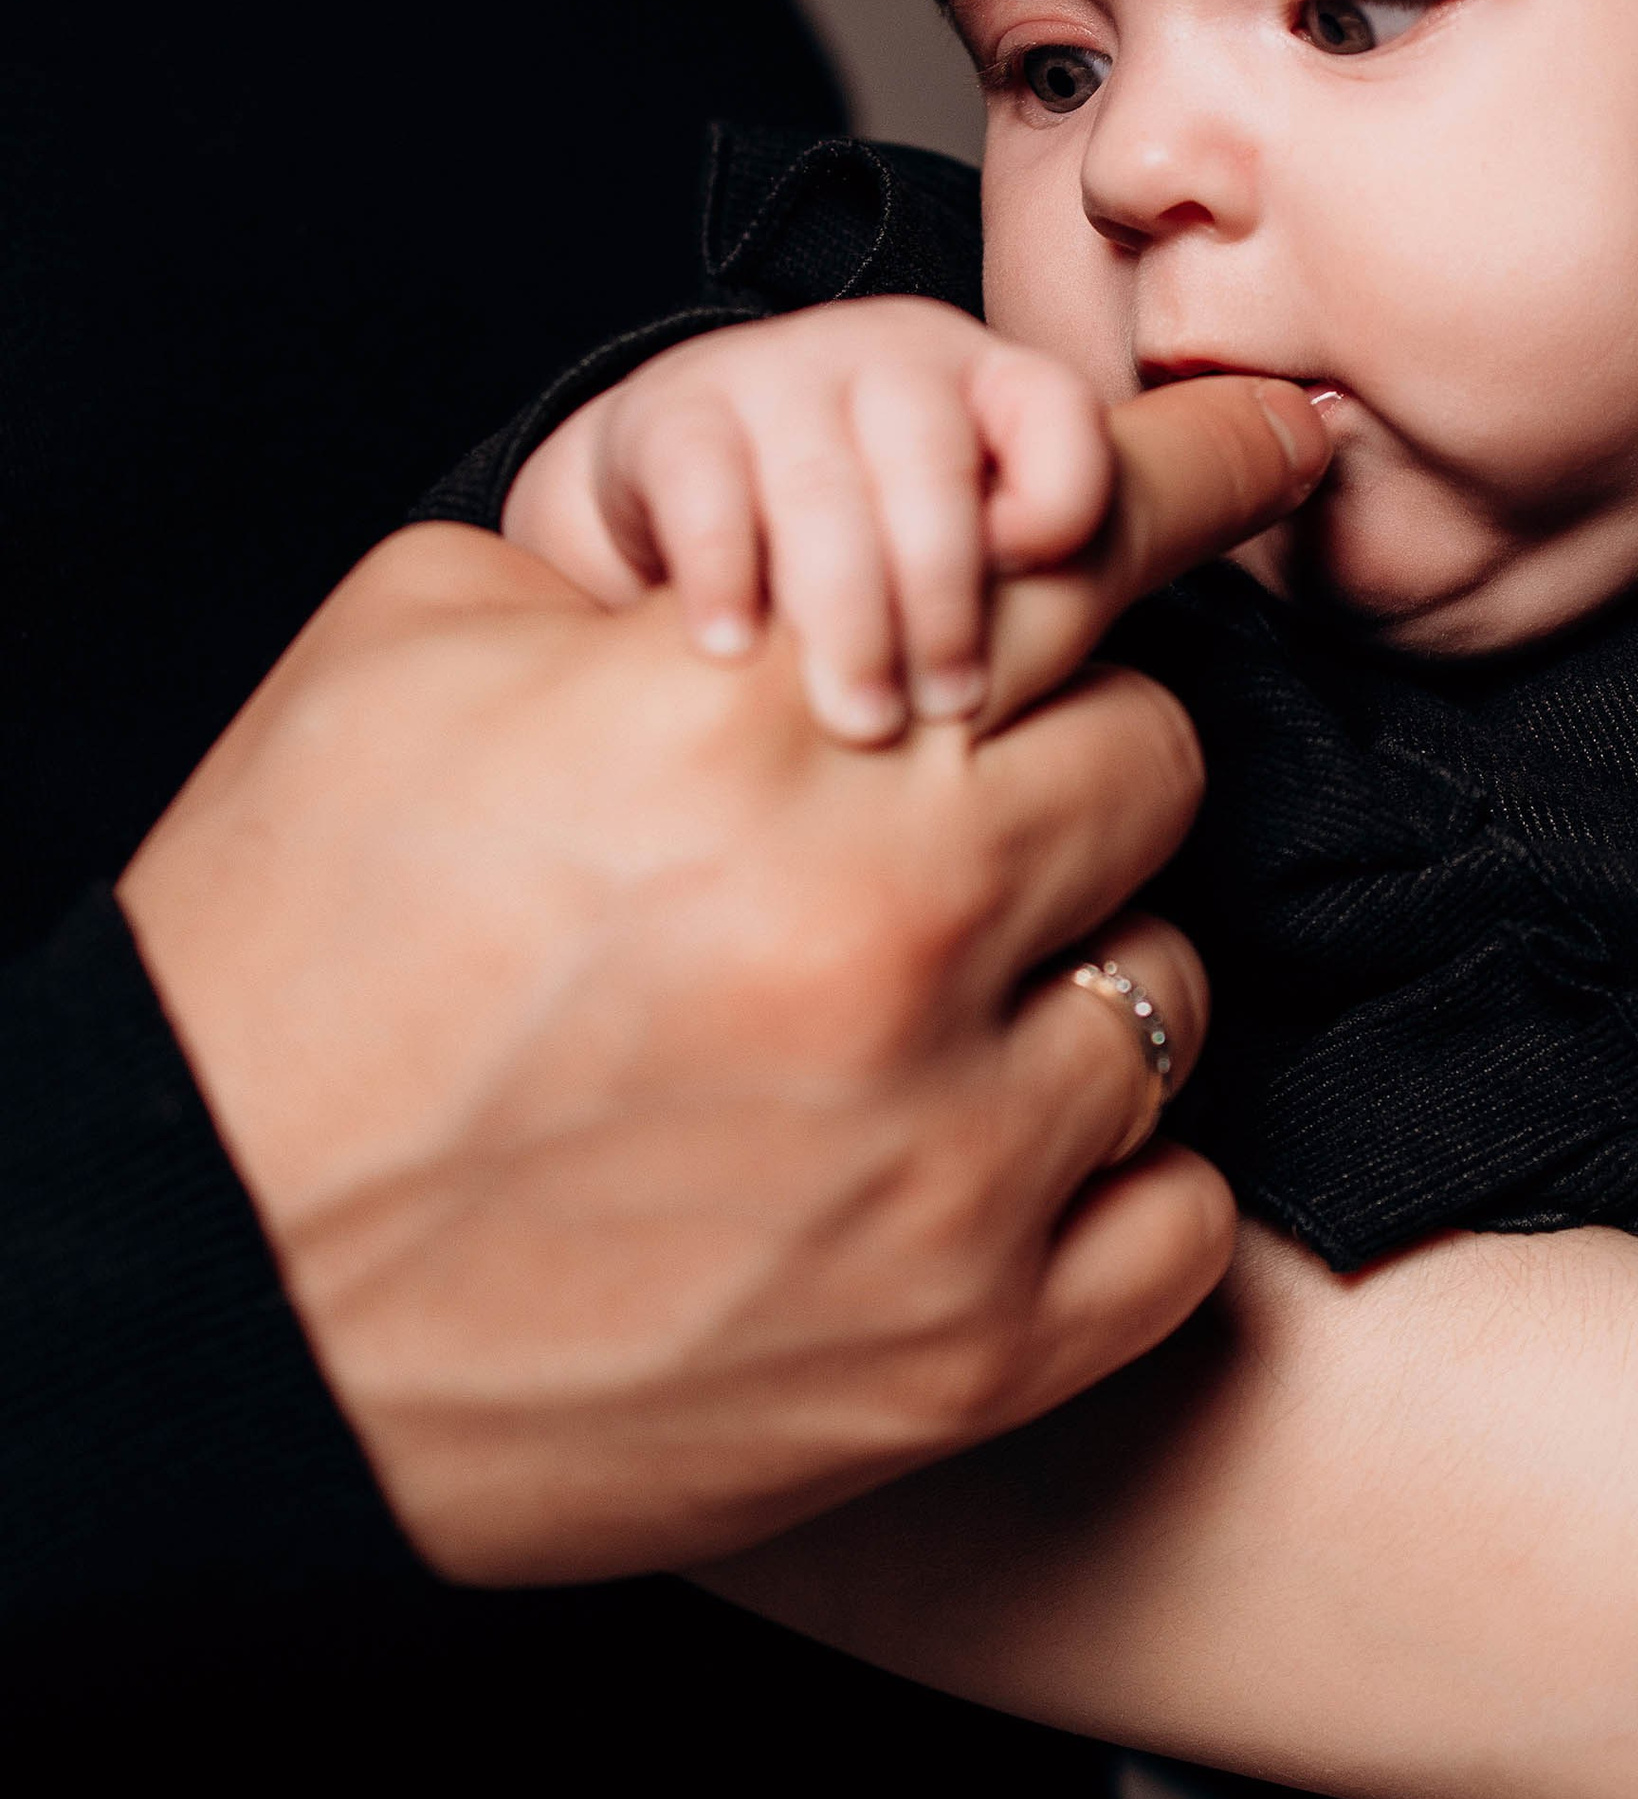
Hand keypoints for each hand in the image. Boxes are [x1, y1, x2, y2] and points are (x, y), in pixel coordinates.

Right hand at [118, 376, 1325, 1585]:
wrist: (194, 1302)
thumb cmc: (280, 969)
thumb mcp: (413, 658)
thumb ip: (657, 568)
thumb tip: (825, 551)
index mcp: (751, 721)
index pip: (1079, 541)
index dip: (1198, 473)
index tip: (1282, 446)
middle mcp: (882, 923)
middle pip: (1151, 758)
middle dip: (1059, 766)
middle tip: (941, 822)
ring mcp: (947, 1154)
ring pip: (1173, 985)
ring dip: (1067, 977)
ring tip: (907, 1019)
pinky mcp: (970, 1352)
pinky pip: (1179, 1210)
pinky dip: (1102, 1175)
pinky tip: (974, 1159)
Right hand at [504, 298, 1116, 743]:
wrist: (682, 498)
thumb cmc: (874, 549)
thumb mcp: (985, 551)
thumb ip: (1078, 580)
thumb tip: (1185, 648)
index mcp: (994, 390)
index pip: (1059, 412)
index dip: (1061, 496)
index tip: (1038, 578)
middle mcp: (894, 364)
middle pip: (933, 462)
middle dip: (946, 598)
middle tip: (952, 714)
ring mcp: (778, 378)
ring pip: (824, 486)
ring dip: (848, 615)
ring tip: (859, 720)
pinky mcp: (674, 418)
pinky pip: (704, 484)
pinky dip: (724, 574)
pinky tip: (734, 651)